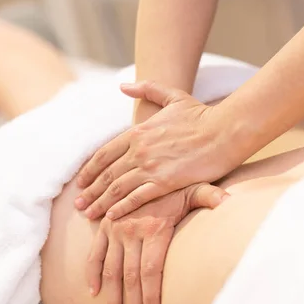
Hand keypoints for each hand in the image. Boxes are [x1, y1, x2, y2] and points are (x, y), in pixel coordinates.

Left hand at [75, 81, 240, 219]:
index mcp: (138, 132)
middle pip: (106, 174)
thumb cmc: (202, 115)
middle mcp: (139, 150)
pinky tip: (111, 217)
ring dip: (100, 203)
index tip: (80, 181)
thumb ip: (147, 89)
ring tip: (88, 214)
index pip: (104, 154)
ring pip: (116, 188)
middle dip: (90, 191)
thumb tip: (123, 86)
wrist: (225, 131)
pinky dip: (121, 208)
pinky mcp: (165, 182)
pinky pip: (137, 198)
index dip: (89, 169)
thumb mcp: (173, 97)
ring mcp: (151, 167)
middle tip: (78, 205)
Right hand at [86, 182, 228, 303]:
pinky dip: (92, 274)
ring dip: (112, 299)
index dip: (151, 297)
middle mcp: (132, 230)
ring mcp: (115, 229)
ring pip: (111, 271)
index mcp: (154, 227)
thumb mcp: (194, 186)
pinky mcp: (104, 226)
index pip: (151, 271)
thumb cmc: (176, 180)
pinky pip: (95, 253)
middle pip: (130, 277)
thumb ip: (209, 196)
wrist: (144, 162)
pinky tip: (93, 293)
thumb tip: (229, 201)